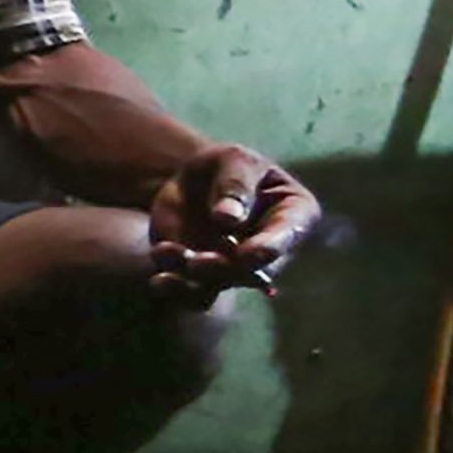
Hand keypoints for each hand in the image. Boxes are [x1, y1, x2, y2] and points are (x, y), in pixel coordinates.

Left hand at [144, 144, 316, 302]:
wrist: (192, 181)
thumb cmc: (226, 165)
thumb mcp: (233, 160)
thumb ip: (235, 184)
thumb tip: (228, 218)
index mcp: (294, 217)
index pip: (287, 236)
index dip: (269, 248)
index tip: (247, 254)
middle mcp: (268, 251)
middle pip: (252, 271)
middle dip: (225, 269)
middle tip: (198, 262)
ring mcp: (235, 268)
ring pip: (218, 286)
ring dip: (193, 282)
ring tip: (169, 257)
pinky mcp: (202, 276)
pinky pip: (190, 292)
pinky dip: (174, 287)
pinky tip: (158, 279)